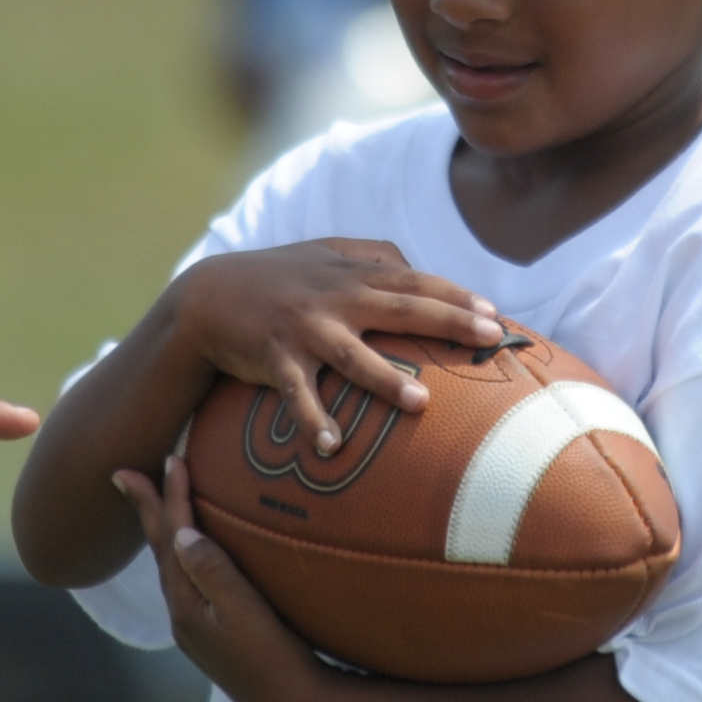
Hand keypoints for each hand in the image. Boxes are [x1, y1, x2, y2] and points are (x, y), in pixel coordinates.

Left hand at [113, 453, 324, 701]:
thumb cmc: (276, 658)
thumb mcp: (246, 612)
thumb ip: (214, 571)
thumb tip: (183, 534)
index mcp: (186, 604)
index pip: (172, 538)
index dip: (169, 497)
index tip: (169, 458)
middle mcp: (183, 615)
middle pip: (160, 549)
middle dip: (147, 509)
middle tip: (123, 473)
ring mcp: (197, 627)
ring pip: (171, 565)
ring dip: (162, 530)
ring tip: (153, 504)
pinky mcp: (214, 635)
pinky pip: (187, 580)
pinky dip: (182, 554)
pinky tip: (191, 552)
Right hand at [177, 239, 502, 453]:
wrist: (205, 297)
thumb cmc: (272, 277)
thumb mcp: (320, 254)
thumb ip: (367, 255)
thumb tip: (414, 264)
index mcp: (350, 274)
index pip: (414, 280)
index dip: (456, 295)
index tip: (496, 314)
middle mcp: (333, 297)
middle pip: (400, 308)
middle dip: (448, 321)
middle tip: (490, 337)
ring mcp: (304, 328)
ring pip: (352, 354)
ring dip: (386, 379)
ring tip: (422, 403)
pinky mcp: (274, 357)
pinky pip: (297, 393)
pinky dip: (312, 419)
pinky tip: (331, 447)